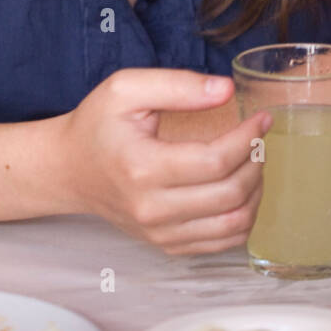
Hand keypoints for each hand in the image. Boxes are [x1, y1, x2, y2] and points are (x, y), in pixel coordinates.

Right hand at [58, 68, 271, 254]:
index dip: (248, 139)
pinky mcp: (166, 245)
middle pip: (230, 195)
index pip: (215, 161)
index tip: (261, 119)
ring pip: (233, 225)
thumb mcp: (126, 88)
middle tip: (258, 139)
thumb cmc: (97, 125)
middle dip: (256, 163)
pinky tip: (239, 190)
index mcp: (142, 168)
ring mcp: (159, 233)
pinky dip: (242, 217)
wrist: (69, 169)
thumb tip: (226, 90)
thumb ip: (177, 84)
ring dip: (255, 192)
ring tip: (251, 163)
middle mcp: (151, 208)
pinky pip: (221, 243)